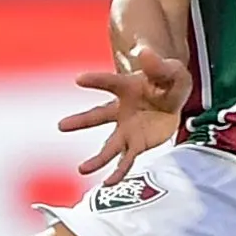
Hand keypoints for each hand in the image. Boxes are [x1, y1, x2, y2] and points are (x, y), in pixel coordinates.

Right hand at [59, 45, 191, 182]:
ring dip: (97, 159)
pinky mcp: (137, 144)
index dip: (95, 80)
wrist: (174, 99)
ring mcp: (127, 129)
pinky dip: (118, 172)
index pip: (108, 82)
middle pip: (98, 116)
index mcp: (126, 87)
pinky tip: (109, 183)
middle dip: (81, 121)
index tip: (79, 79)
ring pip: (109, 146)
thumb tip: (144, 52)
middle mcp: (121, 110)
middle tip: (61, 126)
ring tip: (82, 170)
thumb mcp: (171, 71)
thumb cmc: (169, 81)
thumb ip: (159, 65)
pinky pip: (127, 160)